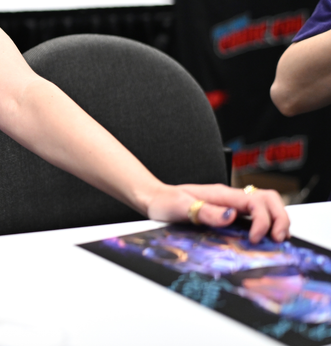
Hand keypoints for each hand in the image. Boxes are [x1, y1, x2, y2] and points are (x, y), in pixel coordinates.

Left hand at [145, 183, 289, 242]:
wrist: (154, 198)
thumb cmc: (165, 202)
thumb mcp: (181, 207)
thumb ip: (205, 211)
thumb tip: (231, 216)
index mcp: (222, 194)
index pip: (256, 201)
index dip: (263, 221)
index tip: (256, 239)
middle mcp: (230, 197)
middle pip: (269, 199)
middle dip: (280, 219)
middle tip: (278, 240)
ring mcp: (230, 204)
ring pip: (266, 205)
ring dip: (276, 221)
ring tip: (277, 240)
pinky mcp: (228, 212)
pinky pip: (255, 214)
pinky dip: (266, 224)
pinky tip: (264, 238)